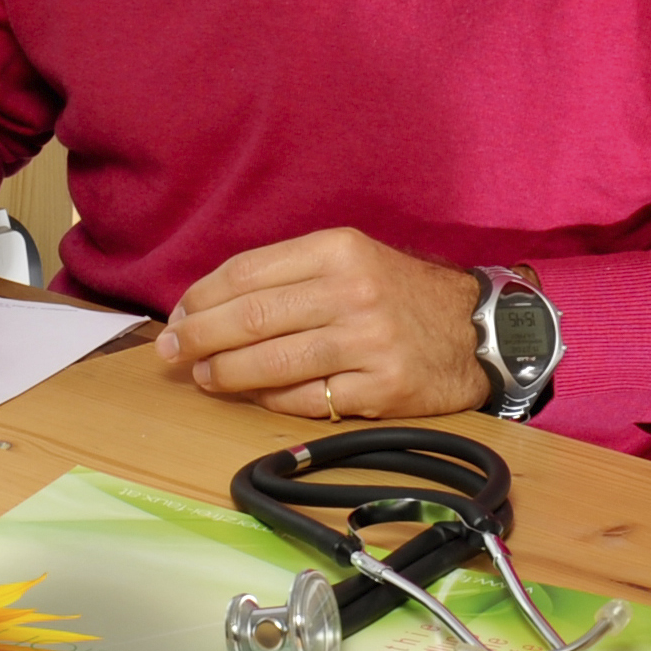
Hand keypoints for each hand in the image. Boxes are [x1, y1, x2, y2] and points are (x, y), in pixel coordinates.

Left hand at [156, 227, 493, 421]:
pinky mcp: (381, 389)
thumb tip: (209, 303)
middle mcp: (352, 292)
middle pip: (250, 319)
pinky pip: (307, 399)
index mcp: (337, 250)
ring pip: (272, 363)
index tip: (179, 314)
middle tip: (170, 351)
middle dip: (198, 337)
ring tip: (203, 376)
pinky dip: (269, 399)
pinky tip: (251, 395)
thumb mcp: (351, 258)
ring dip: (224, 373)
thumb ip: (288, 274)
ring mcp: (368, 343)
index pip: (248, 272)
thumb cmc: (399, 293)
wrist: (479, 329)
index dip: (202, 297)